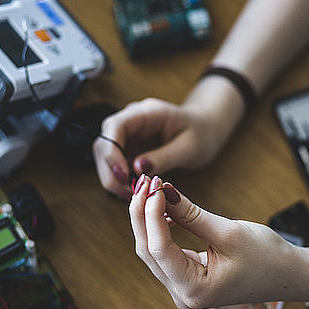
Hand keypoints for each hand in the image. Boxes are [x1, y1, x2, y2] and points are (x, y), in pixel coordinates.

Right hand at [92, 78, 244, 199]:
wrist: (205, 130)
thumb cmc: (201, 134)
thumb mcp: (189, 148)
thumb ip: (164, 157)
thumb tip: (137, 169)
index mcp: (147, 113)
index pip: (115, 126)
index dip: (112, 151)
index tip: (123, 174)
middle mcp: (131, 121)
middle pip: (104, 144)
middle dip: (110, 171)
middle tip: (128, 193)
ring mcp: (128, 135)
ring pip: (105, 157)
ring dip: (113, 178)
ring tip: (133, 195)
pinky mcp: (129, 148)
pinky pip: (115, 165)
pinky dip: (120, 180)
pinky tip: (135, 191)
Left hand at [129, 176, 304, 308]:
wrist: (288, 275)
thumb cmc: (267, 258)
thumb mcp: (228, 232)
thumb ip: (191, 214)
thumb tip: (163, 192)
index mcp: (194, 290)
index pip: (159, 248)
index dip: (151, 214)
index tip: (154, 185)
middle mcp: (182, 294)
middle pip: (148, 250)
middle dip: (143, 214)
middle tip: (146, 181)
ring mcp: (182, 288)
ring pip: (152, 250)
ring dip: (148, 219)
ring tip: (152, 189)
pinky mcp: (186, 279)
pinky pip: (164, 251)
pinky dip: (160, 228)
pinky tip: (163, 208)